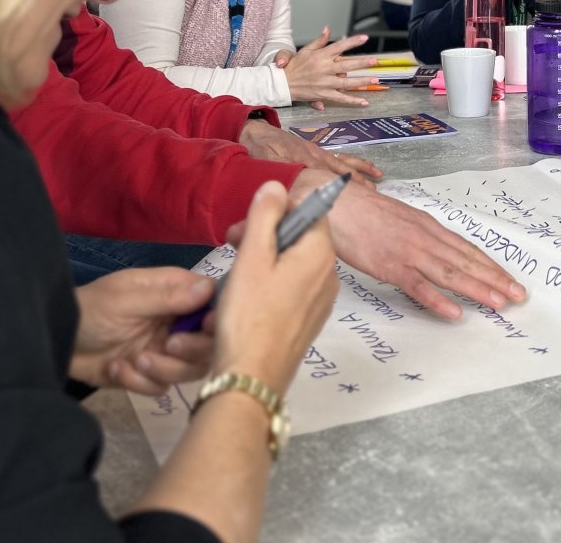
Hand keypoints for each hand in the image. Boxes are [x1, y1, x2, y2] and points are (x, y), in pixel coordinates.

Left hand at [71, 267, 216, 394]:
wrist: (53, 342)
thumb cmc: (90, 310)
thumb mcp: (126, 300)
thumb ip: (168, 297)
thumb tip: (209, 287)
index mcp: (176, 292)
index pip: (215, 302)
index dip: (218, 318)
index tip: (207, 327)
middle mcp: (177, 320)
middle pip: (210, 341)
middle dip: (191, 349)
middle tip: (168, 345)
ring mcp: (165, 349)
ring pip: (191, 369)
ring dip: (164, 369)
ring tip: (136, 360)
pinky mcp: (149, 374)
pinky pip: (162, 386)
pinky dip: (140, 382)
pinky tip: (117, 368)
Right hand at [214, 181, 340, 390]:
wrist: (252, 375)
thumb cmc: (249, 314)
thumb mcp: (251, 257)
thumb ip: (264, 216)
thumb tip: (276, 185)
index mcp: (320, 252)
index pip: (310, 210)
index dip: (277, 209)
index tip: (246, 223)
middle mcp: (330, 273)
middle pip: (301, 236)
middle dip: (267, 233)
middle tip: (230, 244)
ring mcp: (323, 298)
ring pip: (296, 261)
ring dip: (267, 256)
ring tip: (235, 270)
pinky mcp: (311, 317)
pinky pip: (295, 285)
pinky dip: (274, 280)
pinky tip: (249, 294)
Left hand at [238, 118, 381, 184]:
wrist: (256, 132)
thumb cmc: (259, 149)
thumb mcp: (266, 162)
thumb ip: (281, 171)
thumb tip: (295, 184)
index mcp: (304, 159)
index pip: (326, 174)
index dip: (340, 184)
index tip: (355, 195)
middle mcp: (315, 155)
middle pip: (341, 167)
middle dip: (358, 179)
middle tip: (374, 192)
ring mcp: (318, 152)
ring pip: (344, 161)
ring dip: (361, 169)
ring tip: (378, 176)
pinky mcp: (317, 151)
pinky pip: (339, 157)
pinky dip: (353, 162)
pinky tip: (362, 167)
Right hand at [276, 28, 379, 108]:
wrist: (282, 83)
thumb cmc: (294, 66)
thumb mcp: (306, 50)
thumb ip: (319, 41)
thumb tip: (328, 29)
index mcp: (321, 56)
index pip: (340, 46)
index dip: (353, 41)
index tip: (365, 38)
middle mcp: (325, 69)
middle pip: (347, 65)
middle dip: (362, 63)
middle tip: (375, 61)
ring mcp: (325, 83)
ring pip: (347, 82)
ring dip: (362, 81)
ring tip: (375, 79)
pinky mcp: (324, 94)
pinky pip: (341, 98)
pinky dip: (353, 101)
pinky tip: (364, 102)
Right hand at [290, 171, 526, 319]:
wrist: (335, 201)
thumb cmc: (361, 209)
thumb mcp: (399, 216)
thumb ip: (417, 231)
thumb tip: (432, 243)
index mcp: (427, 226)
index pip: (466, 248)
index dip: (490, 265)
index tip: (509, 279)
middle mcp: (425, 238)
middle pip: (466, 261)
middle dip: (495, 279)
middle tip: (518, 296)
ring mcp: (409, 252)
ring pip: (450, 273)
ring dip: (477, 289)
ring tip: (500, 303)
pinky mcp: (390, 266)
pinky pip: (418, 286)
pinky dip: (438, 300)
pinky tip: (455, 312)